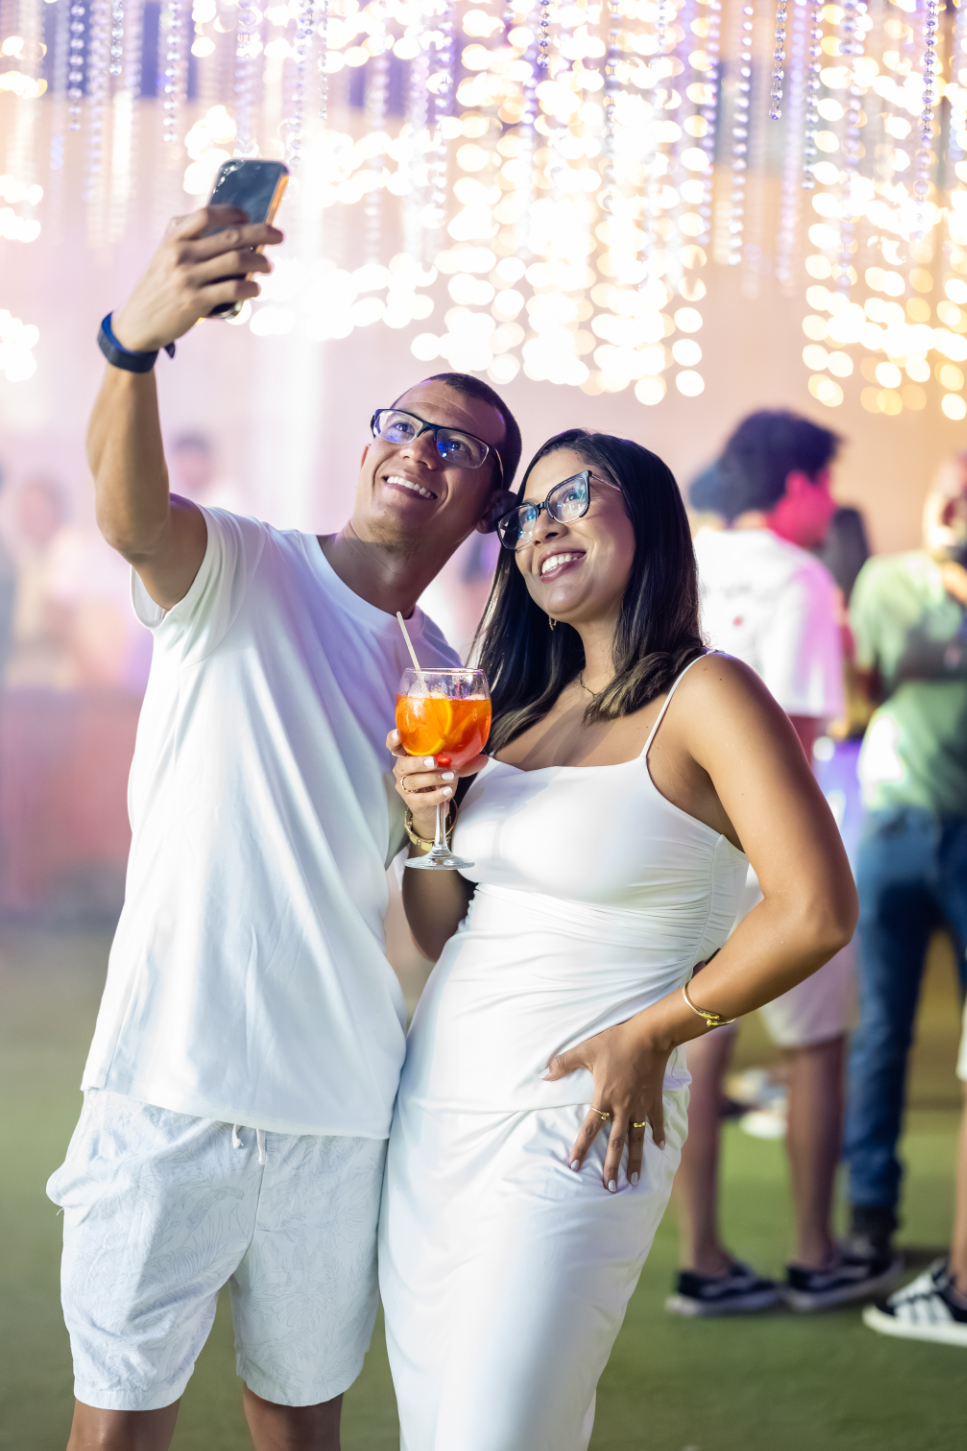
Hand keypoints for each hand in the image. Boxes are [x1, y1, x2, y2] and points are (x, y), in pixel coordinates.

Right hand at [111, 206, 283, 352]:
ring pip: (236, 262)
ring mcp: (188, 279)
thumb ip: (186, 241)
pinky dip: (251, 288)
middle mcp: (180, 256)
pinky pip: (233, 290)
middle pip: (230, 237)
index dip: (230, 212)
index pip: (205, 215)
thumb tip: (226, 230)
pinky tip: (256, 289)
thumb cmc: (158, 288)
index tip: (247, 215)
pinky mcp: (195, 302)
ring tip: (268, 266)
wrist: (138, 322)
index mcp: (173, 240)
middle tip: (278, 235)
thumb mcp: (163, 257)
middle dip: (260, 233)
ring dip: (260, 262)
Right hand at [387, 729, 486, 840]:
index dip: (393, 740)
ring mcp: (405, 787)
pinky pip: (422, 798)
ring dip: (433, 778)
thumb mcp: (451, 769)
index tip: (398, 733)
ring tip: (451, 776)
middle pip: (402, 764)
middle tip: (435, 762)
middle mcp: (402, 771)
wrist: (435, 809)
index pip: (394, 746)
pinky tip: (448, 791)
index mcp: (408, 757)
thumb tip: (484, 758)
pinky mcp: (412, 802)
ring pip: (413, 781)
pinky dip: (436, 794)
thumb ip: (464, 763)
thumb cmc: (438, 781)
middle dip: (418, 762)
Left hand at [543, 1012, 673, 1191]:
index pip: (589, 1129)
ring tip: (634, 1180)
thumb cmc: (616, 1042)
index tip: (575, 1166)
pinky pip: (656, 1121)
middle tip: (610, 1187)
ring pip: (637, 1139)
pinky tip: (660, 1147)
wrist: (649, 1036)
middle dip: (612, 1167)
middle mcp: (622, 1107)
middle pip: (615, 1143)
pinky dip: (659, 1134)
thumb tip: (544, 1074)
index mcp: (604, 1097)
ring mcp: (640, 1105)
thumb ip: (564, 1063)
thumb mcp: (586, 1050)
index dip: (581, 1148)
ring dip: (635, 1160)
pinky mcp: (654, 1099)